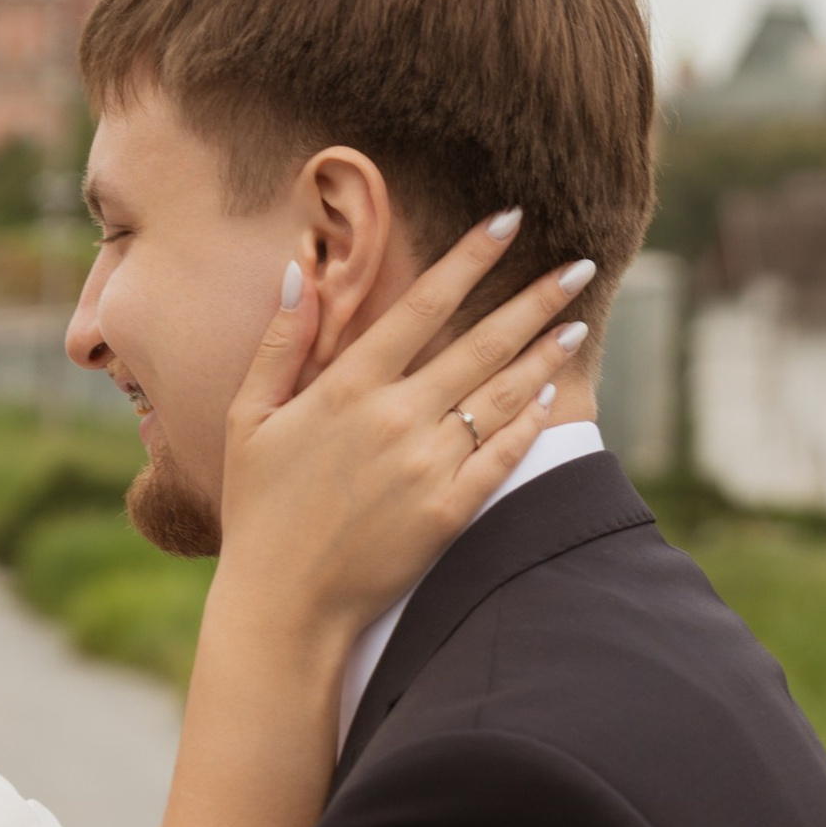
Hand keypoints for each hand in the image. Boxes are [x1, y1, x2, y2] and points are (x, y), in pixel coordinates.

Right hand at [213, 217, 593, 651]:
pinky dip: (531, 422)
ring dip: (546, 354)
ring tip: (576, 322)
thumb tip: (300, 272)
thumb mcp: (247, 419)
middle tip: (578, 266)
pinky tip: (553, 395)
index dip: (470, 259)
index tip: (508, 222)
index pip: (422, 304)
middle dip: (534, 298)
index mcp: (346, 388)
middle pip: (481, 343)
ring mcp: (427, 466)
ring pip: (503, 395)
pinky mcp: (450, 512)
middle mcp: (395, 418)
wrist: (283, 605)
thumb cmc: (260, 511)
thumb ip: (280, 345)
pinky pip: (503, 455)